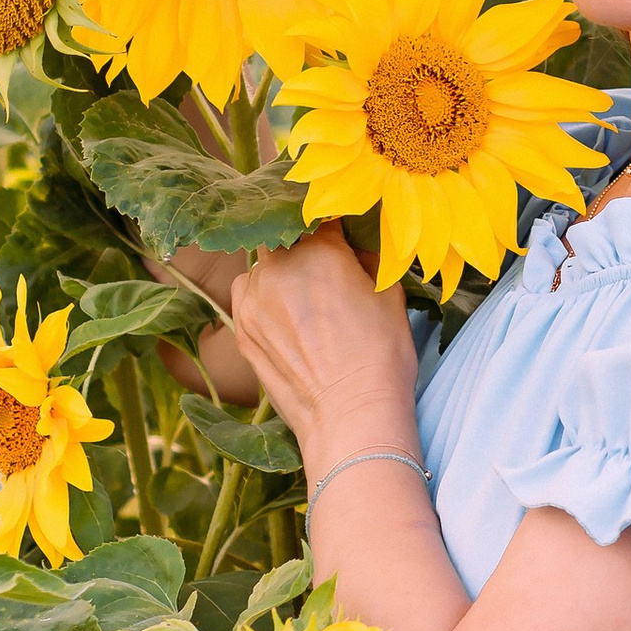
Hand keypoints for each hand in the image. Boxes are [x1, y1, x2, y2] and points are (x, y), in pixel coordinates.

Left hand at [228, 231, 420, 461]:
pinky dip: (265, 300)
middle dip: (306, 248)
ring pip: (263, 267)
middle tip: (328, 271)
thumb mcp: (389, 292)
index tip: (346, 237)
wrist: (350, 415)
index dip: (337, 226)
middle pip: (287, 238)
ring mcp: (252, 298)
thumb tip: (359, 237)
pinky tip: (290, 321)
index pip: (322, 216)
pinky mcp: (240, 329)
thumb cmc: (379, 356)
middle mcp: (277, 266)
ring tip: (307, 301)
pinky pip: (249, 298)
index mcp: (318, 248)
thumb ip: (369, 253)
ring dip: (282, 273)